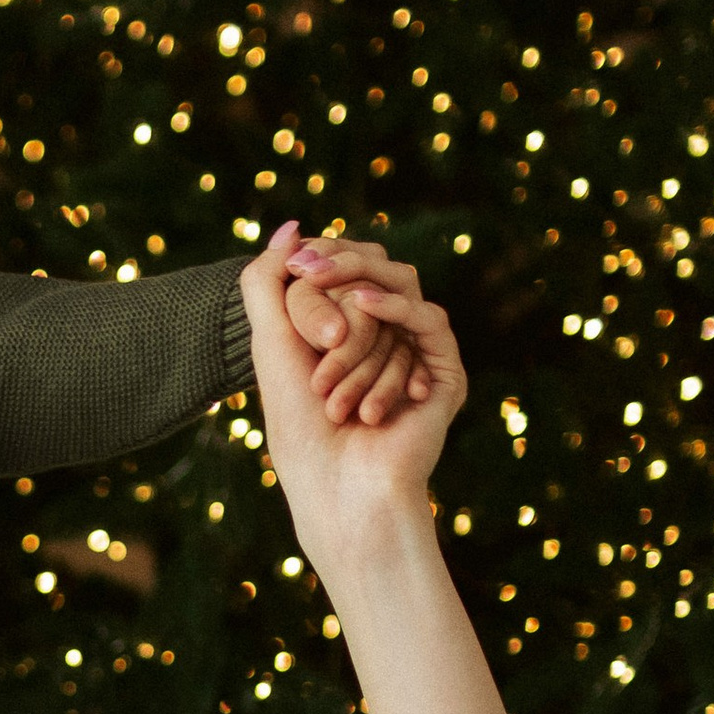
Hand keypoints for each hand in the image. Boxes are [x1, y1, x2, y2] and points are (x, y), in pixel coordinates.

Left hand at [277, 235, 447, 426]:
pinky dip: (395, 308)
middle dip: (340, 270)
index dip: (327, 258)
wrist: (336, 486)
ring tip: (325, 341)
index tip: (297, 264)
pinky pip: (431, 320)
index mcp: (353, 336)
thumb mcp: (270, 345)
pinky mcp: (445, 376)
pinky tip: (361, 308)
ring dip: (354, 322)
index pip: (350, 272)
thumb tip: (292, 228)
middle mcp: (389, 342)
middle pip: (379, 272)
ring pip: (400, 294)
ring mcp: (419, 357)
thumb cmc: (300, 427)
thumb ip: (267, 283)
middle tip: (307, 273)